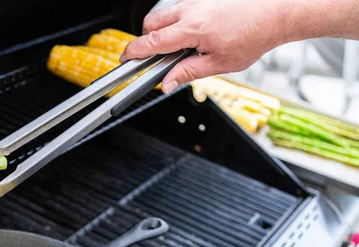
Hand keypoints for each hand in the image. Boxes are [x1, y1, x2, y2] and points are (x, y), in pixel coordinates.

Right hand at [120, 0, 290, 92]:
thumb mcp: (220, 63)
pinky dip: (180, 22)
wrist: (277, 11)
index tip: (124, 59)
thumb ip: (188, 73)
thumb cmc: (254, 35)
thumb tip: (167, 84)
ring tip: (182, 46)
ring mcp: (196, 0)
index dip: (134, 51)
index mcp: (193, 29)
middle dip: (147, 40)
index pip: (152, 41)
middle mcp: (191, 10)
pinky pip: (180, 9)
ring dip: (164, 31)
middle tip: (157, 56)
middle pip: (150, 23)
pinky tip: (198, 34)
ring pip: (164, 15)